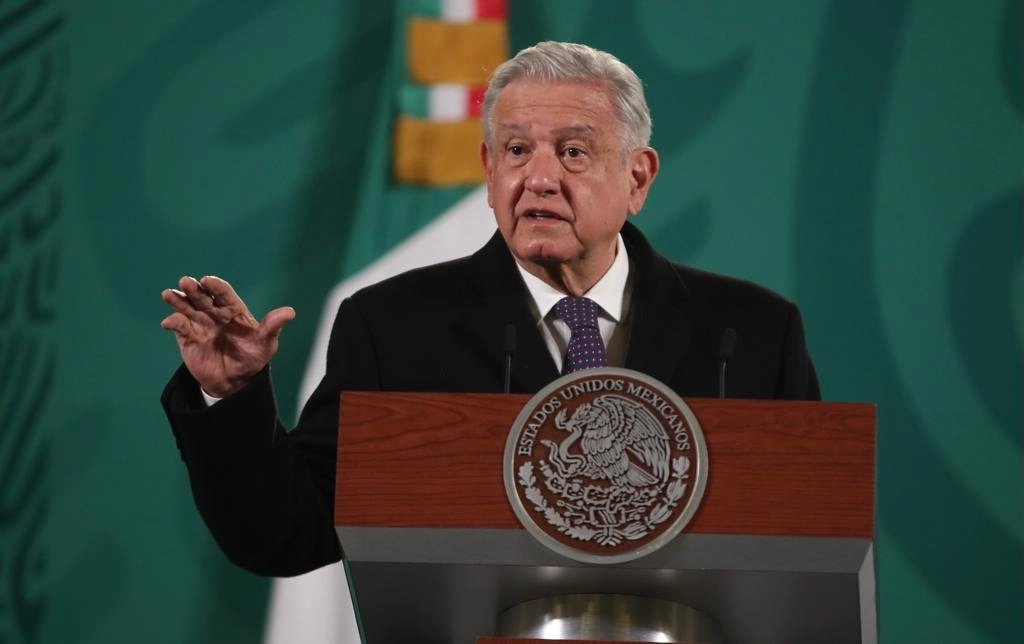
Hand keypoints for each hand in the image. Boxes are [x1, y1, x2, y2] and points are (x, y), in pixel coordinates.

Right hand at [160, 275, 294, 397]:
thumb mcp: (265, 343)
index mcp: (233, 309)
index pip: (223, 293)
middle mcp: (214, 312)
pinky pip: (179, 327)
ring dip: (178, 299)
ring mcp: (199, 323)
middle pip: (202, 296)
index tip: (208, 281)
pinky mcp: (188, 337)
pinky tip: (169, 322)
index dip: (215, 286)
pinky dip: (173, 322)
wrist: (235, 381)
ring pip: (187, 307)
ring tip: (169, 294)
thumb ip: (272, 326)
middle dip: (194, 288)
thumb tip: (290, 312)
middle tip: (186, 282)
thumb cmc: (252, 357)